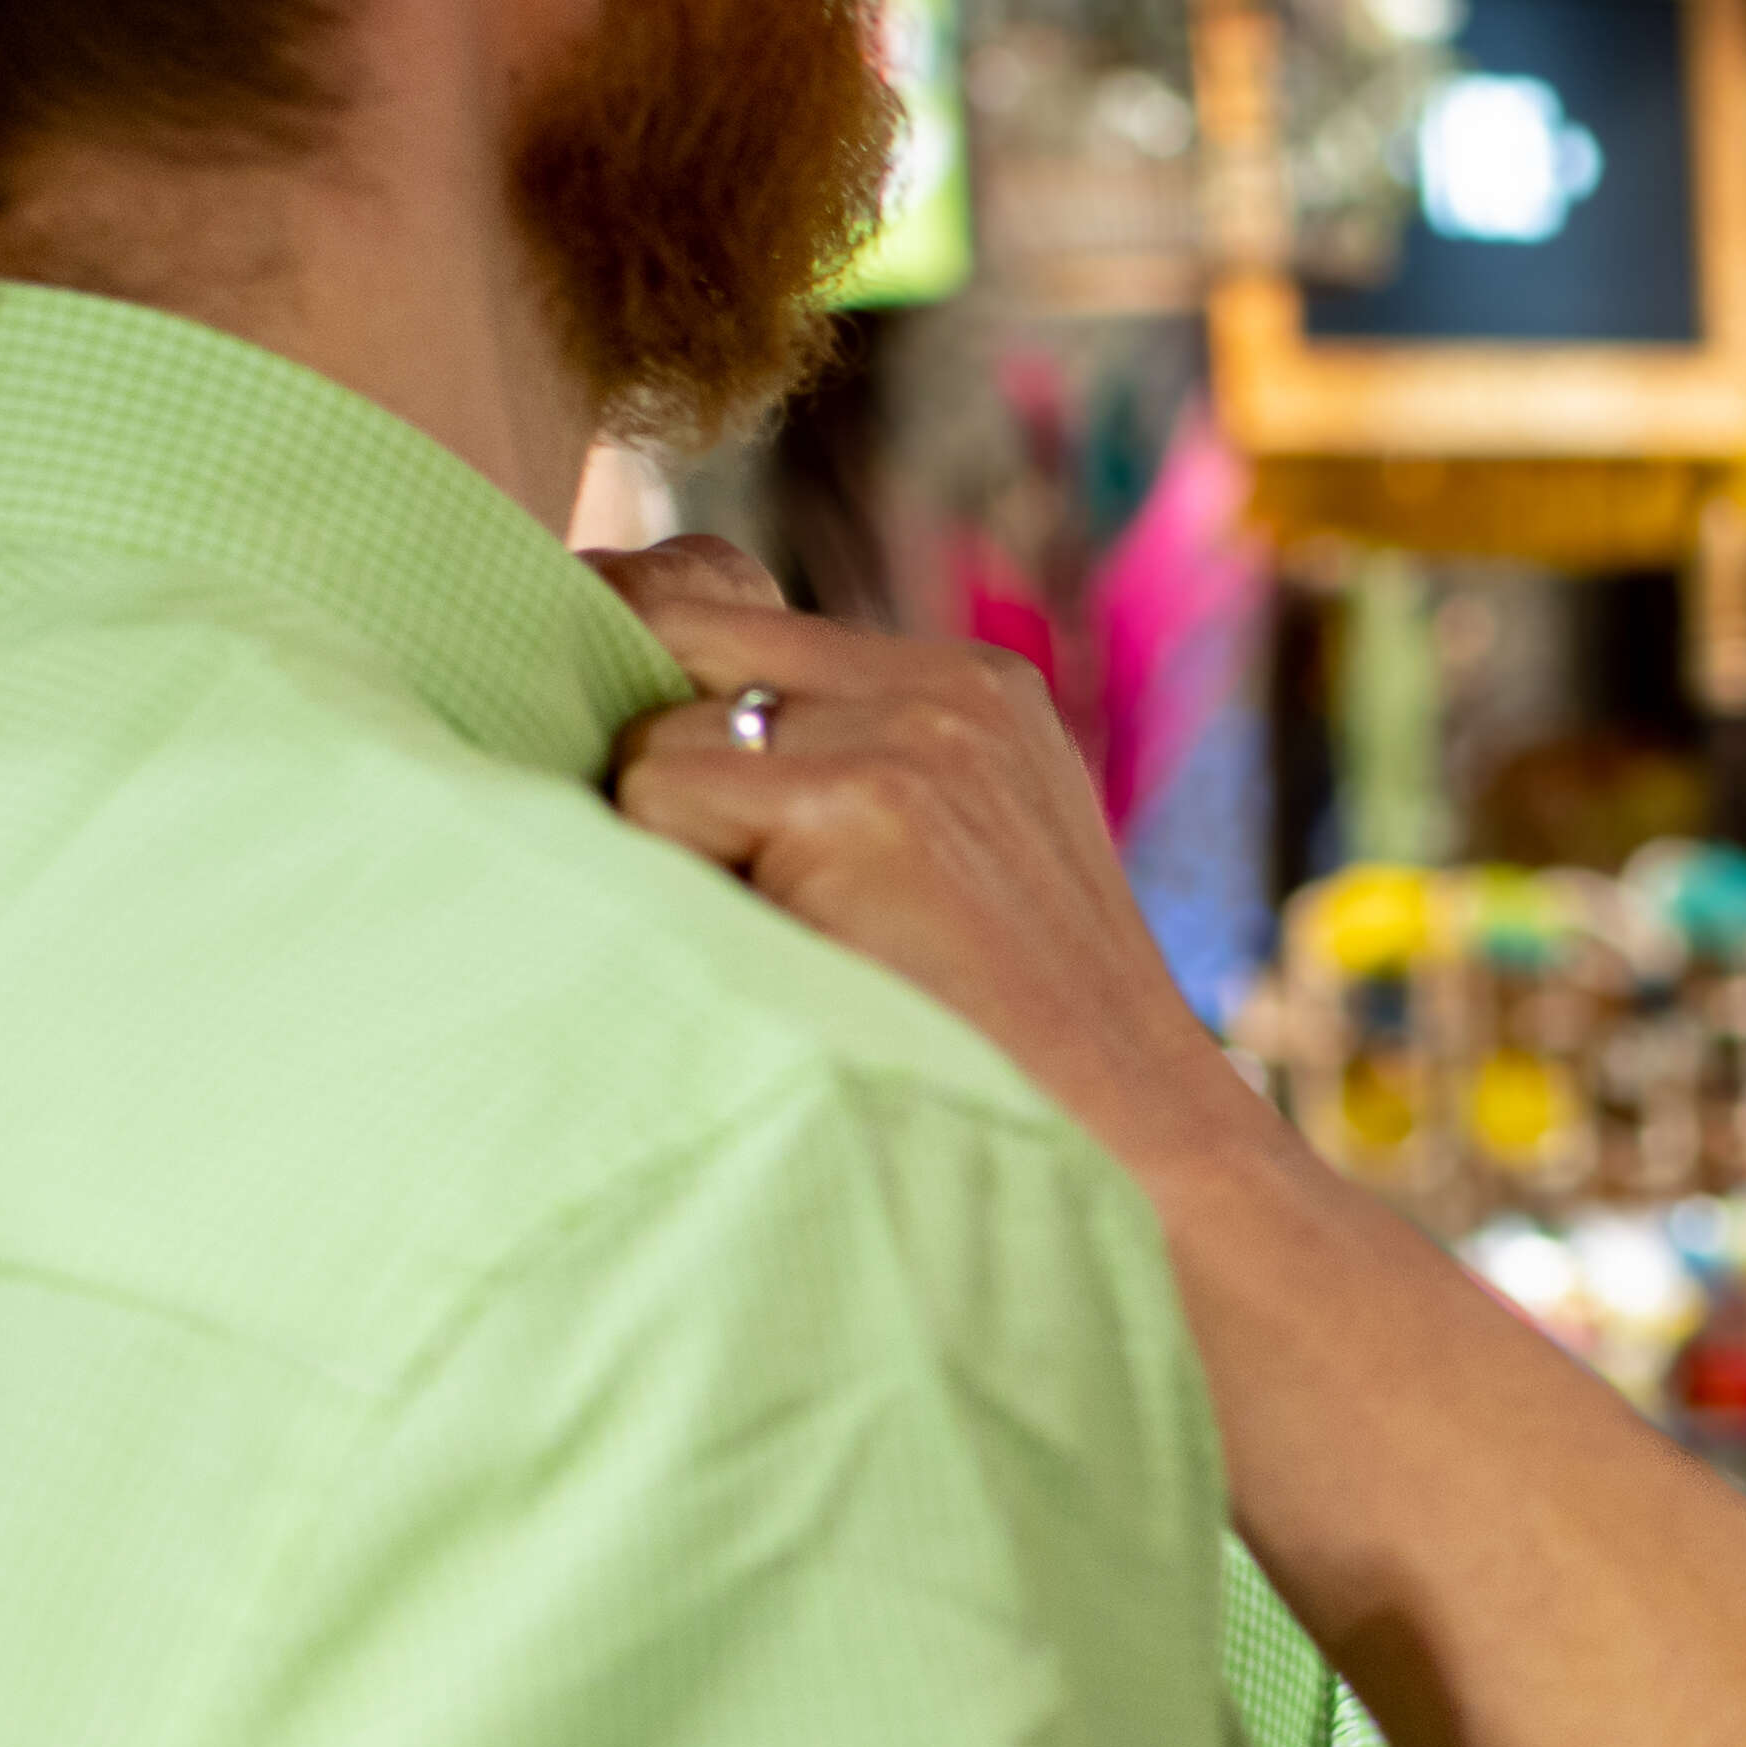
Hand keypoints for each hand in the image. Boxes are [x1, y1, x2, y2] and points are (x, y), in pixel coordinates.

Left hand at [598, 544, 1259, 1185]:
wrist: (1131, 1147)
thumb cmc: (1006, 1047)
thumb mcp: (949, 861)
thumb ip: (834, 774)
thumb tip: (630, 737)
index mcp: (965, 685)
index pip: (727, 599)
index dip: (639, 666)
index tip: (614, 761)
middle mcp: (942, 683)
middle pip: (676, 622)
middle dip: (630, 731)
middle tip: (651, 859)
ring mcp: (913, 732)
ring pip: (658, 737)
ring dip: (667, 846)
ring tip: (763, 946)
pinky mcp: (870, 800)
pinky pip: (661, 794)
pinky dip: (676, 884)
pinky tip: (769, 957)